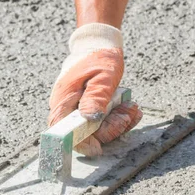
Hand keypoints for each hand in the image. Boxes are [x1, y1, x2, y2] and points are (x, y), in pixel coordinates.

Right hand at [48, 23, 142, 156]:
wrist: (100, 45)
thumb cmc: (99, 58)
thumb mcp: (102, 77)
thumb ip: (95, 98)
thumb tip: (89, 119)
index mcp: (64, 100)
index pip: (63, 131)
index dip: (79, 144)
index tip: (99, 148)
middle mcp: (69, 108)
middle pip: (85, 133)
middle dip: (110, 129)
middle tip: (127, 115)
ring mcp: (80, 109)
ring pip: (98, 129)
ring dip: (119, 122)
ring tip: (132, 108)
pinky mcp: (92, 109)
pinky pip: (106, 121)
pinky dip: (120, 118)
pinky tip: (131, 108)